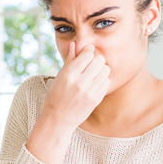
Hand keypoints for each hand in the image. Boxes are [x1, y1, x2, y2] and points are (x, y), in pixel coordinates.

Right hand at [25, 42, 109, 163]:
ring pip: (105, 69)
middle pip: (99, 60)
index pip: (87, 54)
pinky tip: (93, 83)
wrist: (58, 119)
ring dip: (100, 69)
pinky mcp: (97, 98)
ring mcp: (90, 91)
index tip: (86, 53)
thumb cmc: (56, 96)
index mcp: (69, 74)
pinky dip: (101, 79)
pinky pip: (106, 81)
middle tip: (90, 63)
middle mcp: (81, 82)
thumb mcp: (59, 77)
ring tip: (92, 73)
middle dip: (95, 59)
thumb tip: (74, 44)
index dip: (87, 51)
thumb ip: (69, 60)